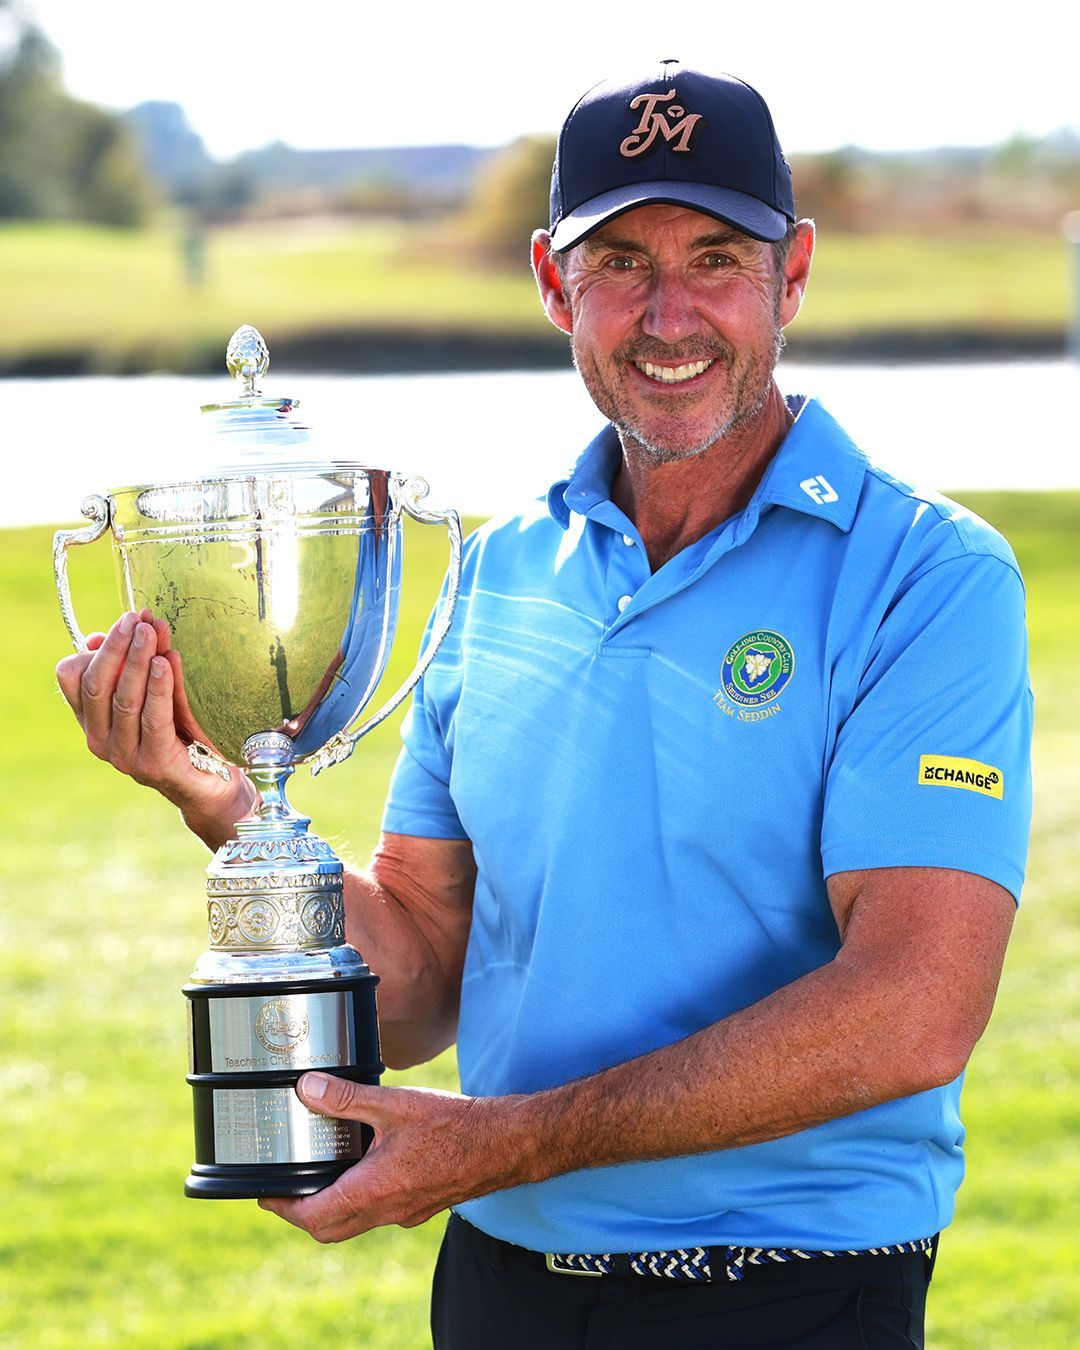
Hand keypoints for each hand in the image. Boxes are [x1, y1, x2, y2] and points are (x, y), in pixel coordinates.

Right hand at [55, 610, 252, 840]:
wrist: (215, 781)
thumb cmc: (183, 731)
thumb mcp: (156, 692)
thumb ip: (136, 666)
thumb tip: (102, 635)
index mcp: (93, 719)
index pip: (73, 676)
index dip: (99, 646)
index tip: (127, 619)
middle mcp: (100, 740)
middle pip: (97, 684)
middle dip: (118, 647)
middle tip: (138, 619)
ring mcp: (124, 756)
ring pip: (124, 699)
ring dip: (138, 661)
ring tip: (152, 632)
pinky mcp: (153, 764)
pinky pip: (153, 718)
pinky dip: (159, 687)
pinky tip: (165, 663)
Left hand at [258, 1074, 524, 1242]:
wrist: (505, 1143)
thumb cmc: (455, 1125)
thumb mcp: (395, 1103)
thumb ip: (348, 1098)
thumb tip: (307, 1089)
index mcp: (374, 1190)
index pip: (313, 1216)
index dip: (283, 1208)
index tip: (265, 1193)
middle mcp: (387, 1210)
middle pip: (329, 1230)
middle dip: (301, 1215)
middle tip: (284, 1191)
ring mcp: (406, 1213)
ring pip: (354, 1224)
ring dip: (330, 1209)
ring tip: (318, 1177)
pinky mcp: (421, 1206)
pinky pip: (378, 1214)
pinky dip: (359, 1201)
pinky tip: (363, 1169)